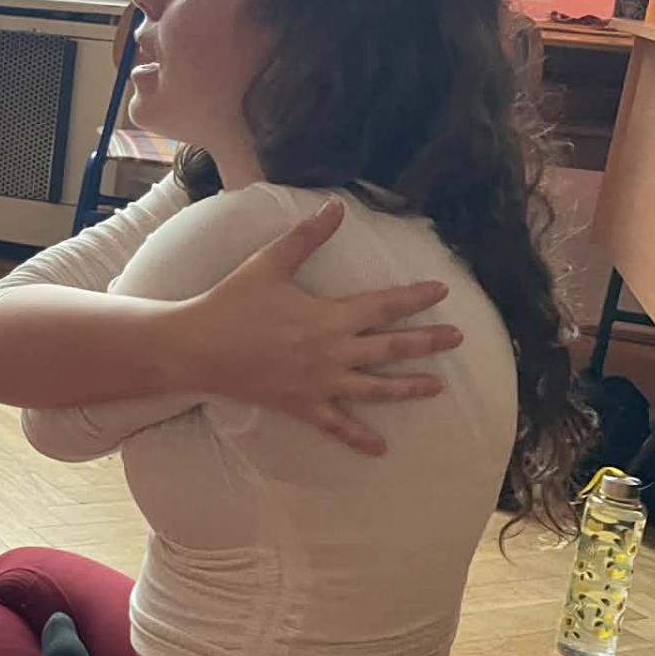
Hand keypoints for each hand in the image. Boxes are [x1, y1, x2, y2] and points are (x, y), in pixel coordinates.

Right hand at [183, 199, 463, 455]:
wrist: (197, 348)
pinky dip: (360, 439)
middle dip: (428, 342)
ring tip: (437, 386)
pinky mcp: (303, 406)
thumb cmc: (232, 302)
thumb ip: (307, 237)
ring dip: (409, 387)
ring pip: (376, 389)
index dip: (415, 298)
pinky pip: (338, 427)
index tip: (441, 291)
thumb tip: (336, 206)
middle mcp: (332, 353)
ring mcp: (320, 384)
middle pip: (391, 347)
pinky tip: (380, 449)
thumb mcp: (269, 264)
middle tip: (457, 337)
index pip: (384, 306)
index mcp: (328, 316)